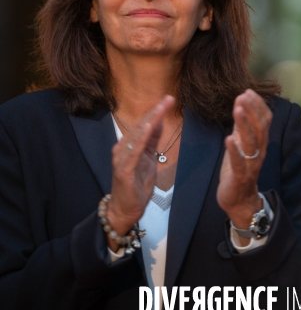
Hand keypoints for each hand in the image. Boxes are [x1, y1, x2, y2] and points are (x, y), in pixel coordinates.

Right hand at [106, 95, 174, 243]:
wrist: (125, 210)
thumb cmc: (136, 185)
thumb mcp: (149, 159)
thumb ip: (152, 142)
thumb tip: (158, 121)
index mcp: (129, 145)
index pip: (144, 124)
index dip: (156, 111)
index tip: (169, 99)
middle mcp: (123, 148)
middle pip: (141, 126)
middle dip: (155, 112)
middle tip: (168, 99)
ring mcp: (122, 158)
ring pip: (138, 135)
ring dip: (150, 120)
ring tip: (160, 108)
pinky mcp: (124, 170)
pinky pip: (133, 152)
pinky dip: (140, 139)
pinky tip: (148, 128)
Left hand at [217, 89, 271, 234]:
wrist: (239, 201)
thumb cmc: (238, 170)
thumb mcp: (240, 144)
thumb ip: (241, 127)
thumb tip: (240, 103)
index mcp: (260, 143)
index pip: (264, 121)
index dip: (258, 105)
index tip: (248, 91)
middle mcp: (259, 152)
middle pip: (259, 128)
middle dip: (252, 110)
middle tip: (243, 95)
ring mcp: (251, 165)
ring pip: (251, 142)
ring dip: (244, 124)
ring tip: (238, 109)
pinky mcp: (240, 177)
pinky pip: (239, 163)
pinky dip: (234, 151)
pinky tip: (228, 139)